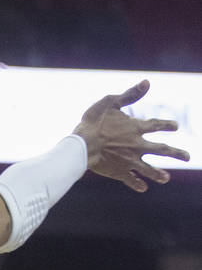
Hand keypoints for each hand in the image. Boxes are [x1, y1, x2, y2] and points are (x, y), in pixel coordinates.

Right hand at [73, 79, 189, 190]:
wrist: (82, 145)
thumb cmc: (93, 121)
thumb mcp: (110, 102)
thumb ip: (130, 94)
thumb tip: (147, 82)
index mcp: (135, 128)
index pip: (156, 125)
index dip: (166, 125)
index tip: (175, 126)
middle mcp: (137, 145)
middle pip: (161, 149)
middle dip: (176, 153)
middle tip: (187, 156)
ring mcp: (129, 160)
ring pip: (149, 169)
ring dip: (159, 174)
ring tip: (166, 178)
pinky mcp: (119, 172)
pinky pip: (131, 179)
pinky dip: (137, 184)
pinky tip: (143, 187)